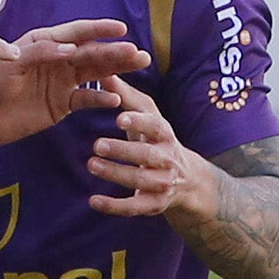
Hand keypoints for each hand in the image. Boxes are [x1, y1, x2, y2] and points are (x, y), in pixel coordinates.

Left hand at [0, 20, 150, 145]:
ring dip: (116, 70)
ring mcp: (62, 81)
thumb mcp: (12, 65)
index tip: (121, 30)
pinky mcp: (63, 103)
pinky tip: (115, 99)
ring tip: (137, 66)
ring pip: (95, 72)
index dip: (99, 30)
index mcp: (44, 43)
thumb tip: (71, 48)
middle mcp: (57, 59)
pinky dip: (101, 97)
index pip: (76, 33)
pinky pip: (87, 98)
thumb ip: (41, 53)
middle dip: (116, 52)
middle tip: (139, 54)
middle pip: (92, 53)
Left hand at [87, 77, 200, 216]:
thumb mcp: (147, 115)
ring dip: (116, 174)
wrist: (187, 180)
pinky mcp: (153, 205)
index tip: (120, 118)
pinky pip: (134, 208)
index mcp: (165, 134)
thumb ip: (126, 96)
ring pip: (140, 181)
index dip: (139, 123)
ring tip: (91, 164)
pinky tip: (93, 201)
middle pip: (147, 156)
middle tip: (96, 144)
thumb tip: (104, 71)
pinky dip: (114, 206)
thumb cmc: (156, 138)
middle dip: (123, 151)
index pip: (155, 127)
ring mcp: (162, 184)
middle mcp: (167, 160)